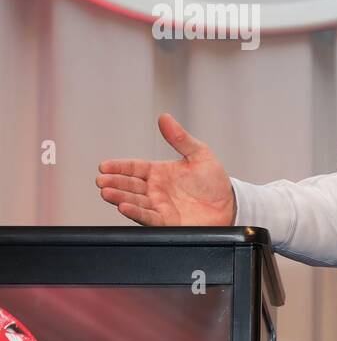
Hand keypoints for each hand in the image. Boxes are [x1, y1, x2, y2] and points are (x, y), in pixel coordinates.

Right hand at [96, 113, 235, 225]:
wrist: (230, 204)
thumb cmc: (214, 181)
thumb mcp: (200, 154)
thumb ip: (180, 138)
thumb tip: (165, 118)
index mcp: (159, 172)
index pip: (134, 167)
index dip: (119, 167)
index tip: (104, 166)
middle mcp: (155, 190)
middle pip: (129, 185)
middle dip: (114, 183)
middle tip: (101, 181)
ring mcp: (159, 206)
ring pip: (134, 201)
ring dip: (119, 198)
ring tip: (107, 193)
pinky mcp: (167, 222)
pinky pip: (148, 217)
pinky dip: (136, 213)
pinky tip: (125, 207)